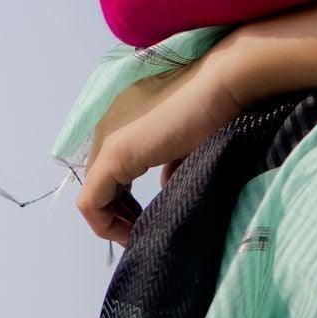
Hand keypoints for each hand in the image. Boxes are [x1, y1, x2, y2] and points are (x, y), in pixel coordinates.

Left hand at [74, 42, 256, 244]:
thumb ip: (170, 164)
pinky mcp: (115, 154)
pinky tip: (133, 233)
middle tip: (144, 232)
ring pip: (91, 197)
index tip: (149, 220)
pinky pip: (90, 202)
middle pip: (99, 187)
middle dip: (119, 216)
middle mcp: (106, 130)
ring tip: (140, 235)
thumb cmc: (217, 108)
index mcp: (122, 123)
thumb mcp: (186, 145)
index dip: (125, 205)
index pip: (110, 175)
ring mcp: (107, 141)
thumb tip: (166, 185)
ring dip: (113, 223)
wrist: (226, 82)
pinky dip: (105, 225)